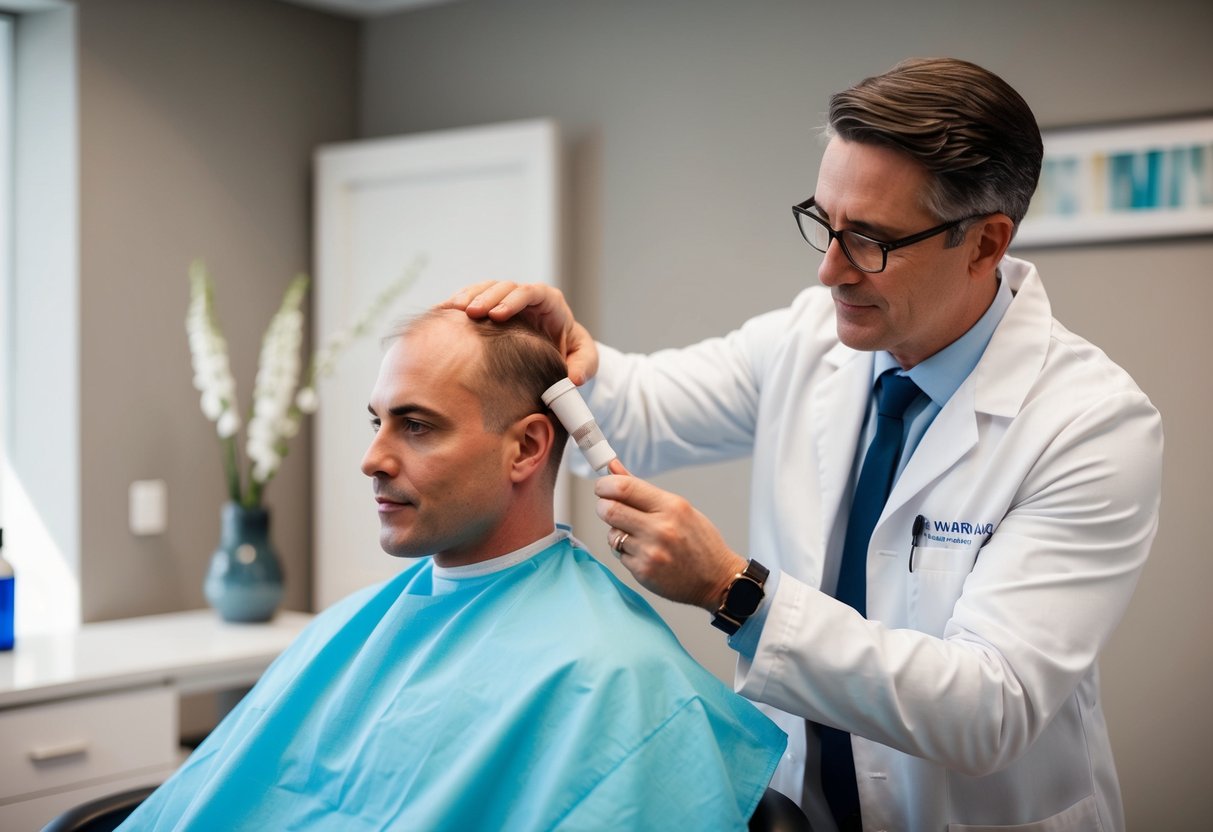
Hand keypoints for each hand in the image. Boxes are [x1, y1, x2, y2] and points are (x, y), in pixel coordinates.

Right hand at [445, 281, 598, 385]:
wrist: (557, 355)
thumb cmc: (570, 353)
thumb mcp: (585, 359)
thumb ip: (585, 365)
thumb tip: (574, 379)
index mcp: (549, 303)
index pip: (531, 292)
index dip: (514, 300)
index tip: (498, 315)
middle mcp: (525, 298)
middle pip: (504, 287)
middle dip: (486, 297)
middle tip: (471, 312)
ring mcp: (505, 301)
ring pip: (484, 289)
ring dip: (468, 297)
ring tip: (452, 310)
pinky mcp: (488, 311)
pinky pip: (471, 299)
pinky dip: (456, 304)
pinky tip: (441, 312)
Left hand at [596, 459, 747, 610]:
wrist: (716, 579)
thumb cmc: (698, 541)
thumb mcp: (679, 508)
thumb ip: (643, 489)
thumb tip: (613, 468)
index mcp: (671, 506)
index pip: (623, 487)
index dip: (604, 485)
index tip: (603, 487)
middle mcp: (660, 528)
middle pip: (609, 509)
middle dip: (603, 506)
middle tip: (607, 507)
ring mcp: (650, 552)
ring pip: (612, 534)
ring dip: (616, 532)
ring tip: (635, 535)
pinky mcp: (643, 572)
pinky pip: (619, 554)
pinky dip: (625, 551)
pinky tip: (644, 553)